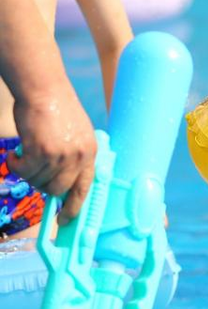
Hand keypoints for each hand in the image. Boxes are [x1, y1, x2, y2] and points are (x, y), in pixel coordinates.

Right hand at [7, 83, 95, 223]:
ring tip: (23, 155)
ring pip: (38, 181)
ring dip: (27, 171)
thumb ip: (73, 156)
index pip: (85, 188)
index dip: (74, 207)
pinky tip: (15, 154)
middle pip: (58, 190)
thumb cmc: (56, 109)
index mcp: (91, 152)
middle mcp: (79, 156)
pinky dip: (16, 165)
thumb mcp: (75, 133)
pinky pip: (24, 171)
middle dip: (42, 186)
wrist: (44, 89)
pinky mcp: (41, 151)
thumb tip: (61, 181)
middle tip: (32, 173)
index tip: (65, 220)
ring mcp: (61, 155)